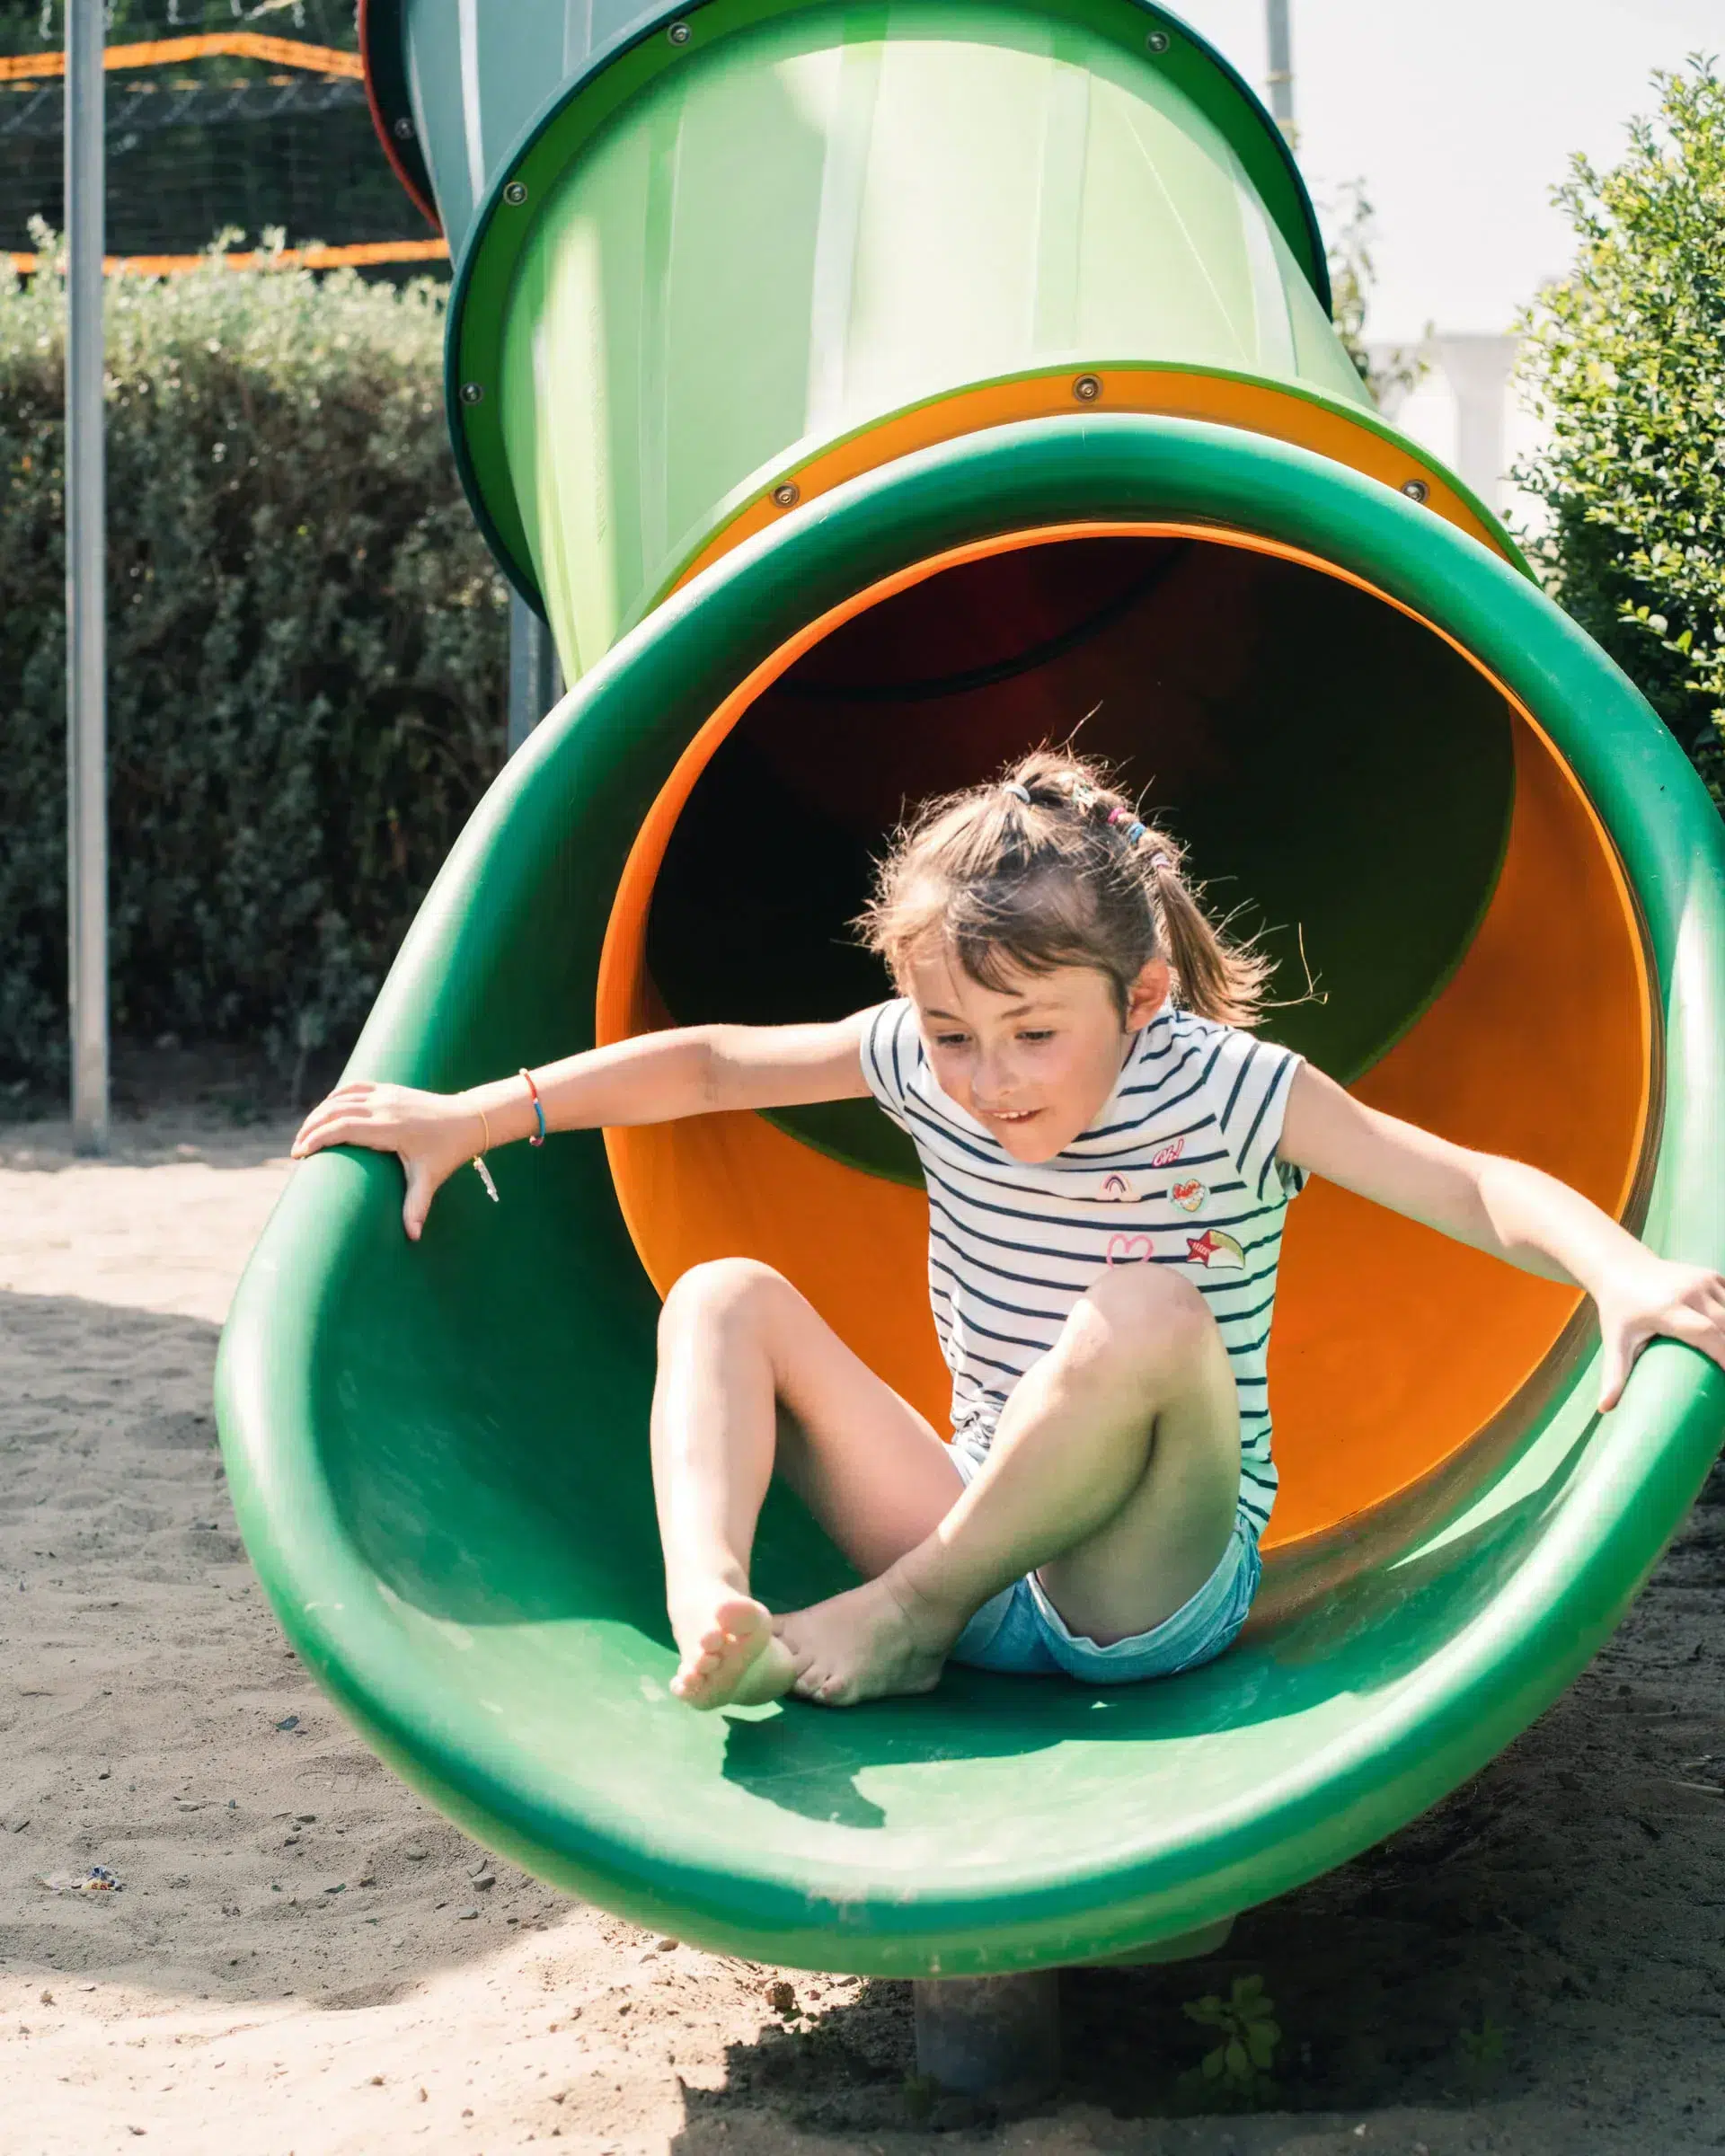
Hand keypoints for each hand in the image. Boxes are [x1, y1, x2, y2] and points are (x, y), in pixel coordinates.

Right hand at [290, 1081, 483, 1240]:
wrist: (470, 1118)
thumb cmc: (449, 1150)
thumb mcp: (431, 1178)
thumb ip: (417, 1206)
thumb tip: (412, 1237)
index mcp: (390, 1127)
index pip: (342, 1127)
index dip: (317, 1138)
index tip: (300, 1154)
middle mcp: (385, 1106)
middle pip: (334, 1110)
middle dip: (310, 1128)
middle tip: (296, 1150)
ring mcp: (387, 1093)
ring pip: (341, 1097)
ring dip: (319, 1113)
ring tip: (306, 1134)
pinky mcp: (390, 1088)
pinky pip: (355, 1087)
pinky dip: (336, 1097)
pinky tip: (326, 1110)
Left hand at [1594, 1258, 1724, 1411]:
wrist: (1622, 1269)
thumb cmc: (1619, 1310)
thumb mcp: (1615, 1340)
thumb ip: (1614, 1373)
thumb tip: (1604, 1408)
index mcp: (1665, 1308)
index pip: (1705, 1331)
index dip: (1723, 1353)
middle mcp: (1688, 1290)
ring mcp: (1702, 1280)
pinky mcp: (1711, 1275)